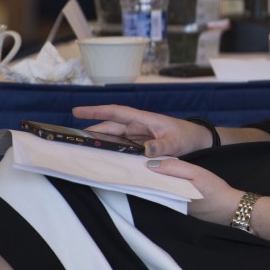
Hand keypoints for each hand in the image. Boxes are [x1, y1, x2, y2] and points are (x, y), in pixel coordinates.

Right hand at [72, 104, 213, 157]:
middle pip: (109, 127)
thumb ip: (161, 147)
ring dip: (99, 143)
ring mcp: (137, 135)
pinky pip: (121, 147)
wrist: (197, 141)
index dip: (96, 111)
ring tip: (81, 150)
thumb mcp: (175, 142)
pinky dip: (110, 151)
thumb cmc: (187, 136)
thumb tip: (146, 152)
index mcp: (143, 119)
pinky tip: (101, 159)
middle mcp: (137, 126)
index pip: (115, 113)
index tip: (76, 111)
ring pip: (113, 138)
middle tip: (71, 139)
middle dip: (91, 131)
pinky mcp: (139, 145)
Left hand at [147, 158, 241, 224]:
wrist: (230, 208)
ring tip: (153, 168)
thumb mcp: (196, 173)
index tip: (136, 162)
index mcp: (169, 195)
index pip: (149, 184)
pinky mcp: (180, 207)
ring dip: (156, 181)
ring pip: (160, 191)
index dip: (142, 173)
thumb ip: (175, 168)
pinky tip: (167, 178)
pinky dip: (165, 186)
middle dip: (147, 177)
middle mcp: (168, 203)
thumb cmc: (214, 190)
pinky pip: (167, 194)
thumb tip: (151, 165)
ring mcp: (174, 207)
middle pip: (153, 188)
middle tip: (142, 163)